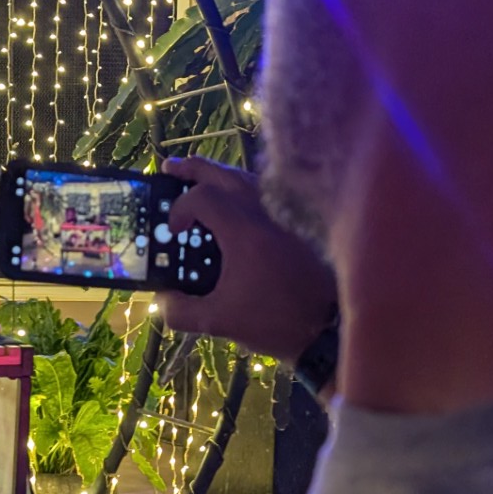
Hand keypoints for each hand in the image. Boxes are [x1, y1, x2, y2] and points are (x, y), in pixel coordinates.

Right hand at [159, 156, 336, 360]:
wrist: (330, 325)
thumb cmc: (277, 320)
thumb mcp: (221, 321)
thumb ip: (182, 312)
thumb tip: (162, 300)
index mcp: (242, 230)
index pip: (201, 197)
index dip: (179, 208)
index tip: (174, 230)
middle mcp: (263, 211)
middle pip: (222, 173)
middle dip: (192, 169)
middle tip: (169, 168)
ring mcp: (282, 214)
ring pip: (245, 178)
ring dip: (218, 176)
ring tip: (199, 180)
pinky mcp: (296, 222)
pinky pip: (262, 190)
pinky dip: (242, 187)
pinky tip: (235, 202)